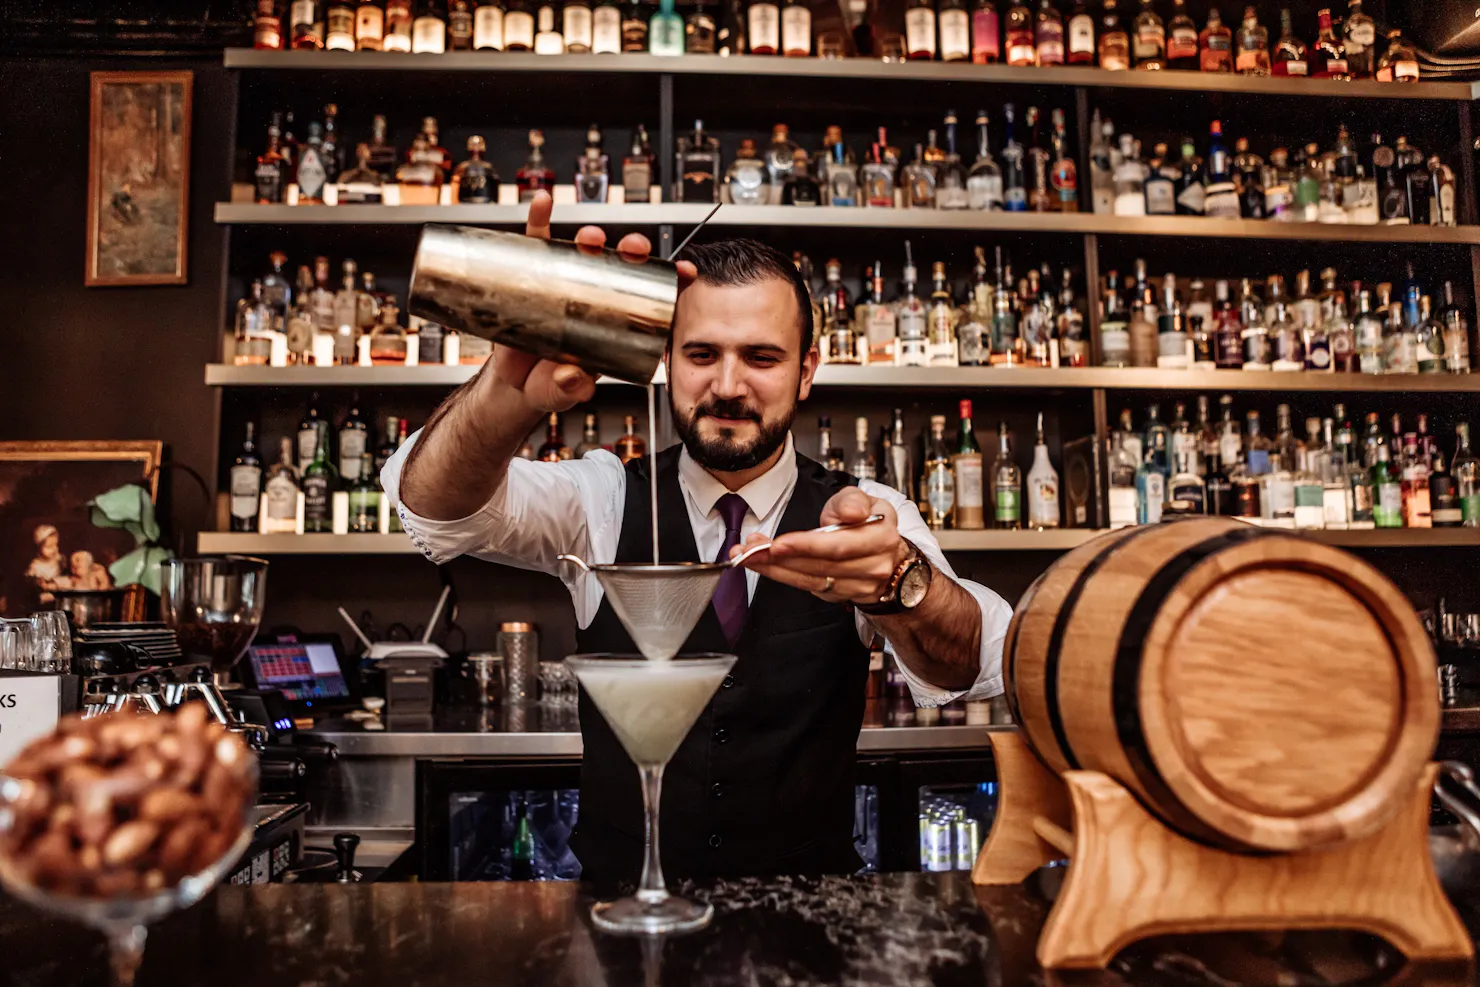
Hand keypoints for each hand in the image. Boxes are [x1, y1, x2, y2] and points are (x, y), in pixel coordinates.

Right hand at [489, 191, 699, 412]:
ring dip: (590, 239)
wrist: (514, 380)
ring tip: (592, 238)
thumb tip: (575, 381)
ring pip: (582, 252)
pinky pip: (537, 243)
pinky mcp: (533, 275)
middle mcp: (593, 297)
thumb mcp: (559, 392)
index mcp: (613, 323)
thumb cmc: (547, 383)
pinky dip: (539, 220)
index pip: (646, 297)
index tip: (685, 272)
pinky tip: (544, 203)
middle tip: (636, 248)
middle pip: (618, 266)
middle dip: (632, 252)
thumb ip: (568, 390)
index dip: (667, 282)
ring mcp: (564, 283)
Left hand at [734, 487, 910, 604]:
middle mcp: (872, 567)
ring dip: (774, 568)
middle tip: (750, 549)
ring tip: (747, 555)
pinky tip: (763, 564)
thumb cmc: (867, 522)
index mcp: (880, 538)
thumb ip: (852, 501)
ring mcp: (858, 586)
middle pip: (820, 566)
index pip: (839, 546)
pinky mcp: (841, 596)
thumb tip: (852, 512)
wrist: (886, 554)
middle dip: (780, 558)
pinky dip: (782, 575)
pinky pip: (808, 587)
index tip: (779, 544)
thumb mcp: (863, 500)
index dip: (806, 546)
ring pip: (810, 580)